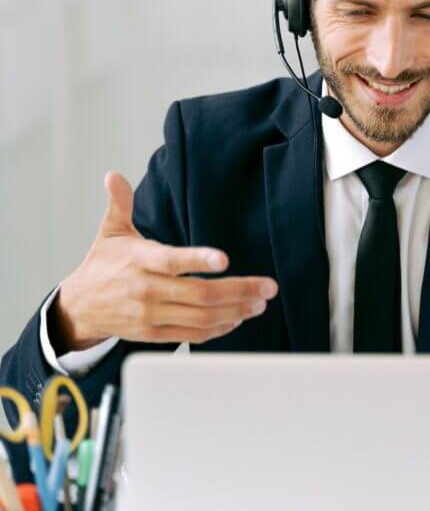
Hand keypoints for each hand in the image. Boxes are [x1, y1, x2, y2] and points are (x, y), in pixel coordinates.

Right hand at [51, 170, 277, 350]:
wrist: (80, 306)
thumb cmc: (102, 265)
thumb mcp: (110, 231)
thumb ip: (120, 203)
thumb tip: (113, 176)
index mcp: (140, 260)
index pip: (172, 261)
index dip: (198, 260)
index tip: (224, 259)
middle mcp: (147, 290)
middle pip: (199, 294)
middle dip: (239, 290)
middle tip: (267, 287)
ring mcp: (152, 315)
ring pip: (202, 318)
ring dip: (236, 311)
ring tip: (259, 303)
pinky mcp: (155, 334)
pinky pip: (193, 335)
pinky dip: (218, 328)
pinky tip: (237, 318)